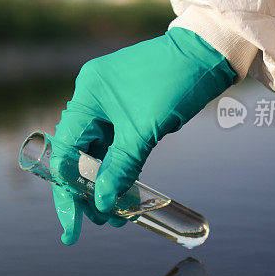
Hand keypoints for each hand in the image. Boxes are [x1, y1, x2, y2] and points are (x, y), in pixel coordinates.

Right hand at [52, 27, 235, 243]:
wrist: (209, 53)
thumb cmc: (175, 82)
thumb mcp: (145, 130)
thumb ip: (120, 167)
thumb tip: (103, 203)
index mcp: (87, 94)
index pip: (65, 150)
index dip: (68, 189)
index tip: (75, 221)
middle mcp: (91, 97)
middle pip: (77, 153)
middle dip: (87, 191)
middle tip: (99, 222)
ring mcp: (108, 103)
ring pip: (97, 152)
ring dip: (104, 184)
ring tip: (116, 217)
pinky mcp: (126, 109)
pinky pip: (114, 145)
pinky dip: (118, 169)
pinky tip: (124, 194)